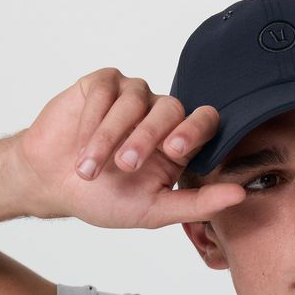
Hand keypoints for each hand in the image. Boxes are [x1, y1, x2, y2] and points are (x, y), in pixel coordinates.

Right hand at [11, 67, 245, 228]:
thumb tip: (241, 195)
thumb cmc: (106, 200)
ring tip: (89, 169)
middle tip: (125, 166)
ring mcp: (133, 96)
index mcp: (180, 144)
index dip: (195, 130)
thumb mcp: (154, 211)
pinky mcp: (103, 83)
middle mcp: (161, 115)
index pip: (206, 123)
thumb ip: (197, 204)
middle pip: (171, 109)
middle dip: (146, 138)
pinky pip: (106, 91)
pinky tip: (79, 146)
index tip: (174, 149)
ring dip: (110, 137)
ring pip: (135, 101)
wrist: (53, 185)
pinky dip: (91, 120)